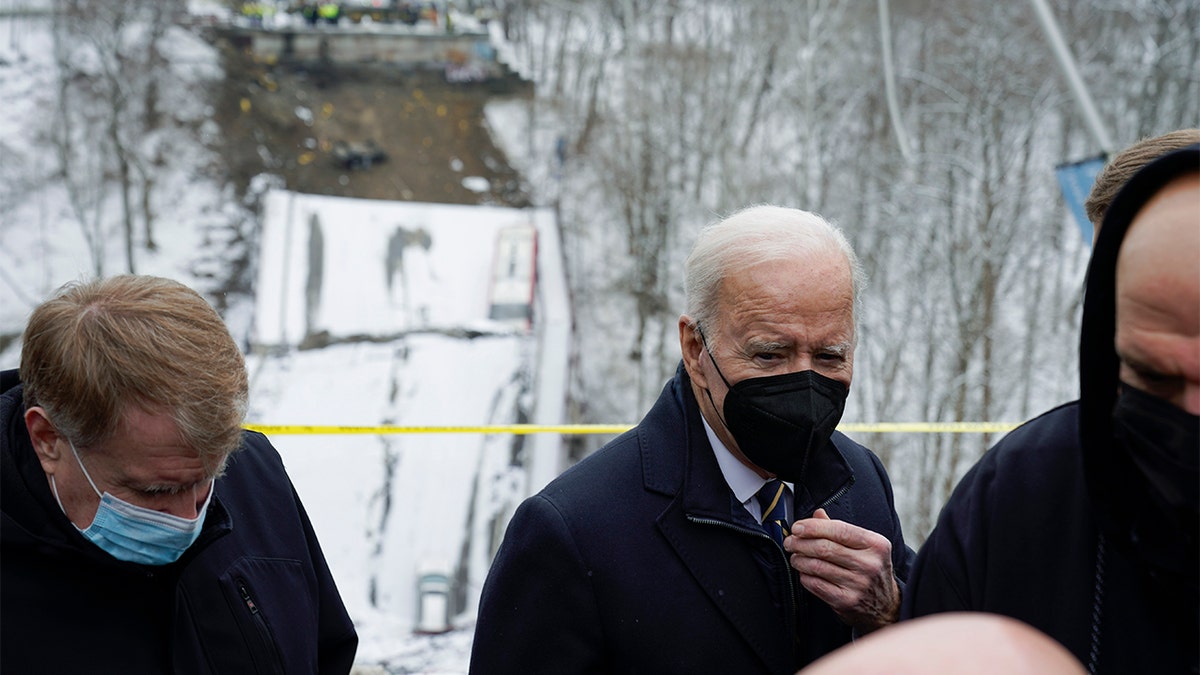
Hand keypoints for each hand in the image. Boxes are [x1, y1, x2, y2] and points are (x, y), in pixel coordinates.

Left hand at [783, 508, 899, 633]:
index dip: (813, 527)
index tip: (797, 527)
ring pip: (817, 566)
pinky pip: (816, 584)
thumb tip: (818, 514)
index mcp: (876, 544)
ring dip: (799, 559)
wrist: (887, 605)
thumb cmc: (871, 570)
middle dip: (800, 543)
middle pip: (824, 548)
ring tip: (795, 556)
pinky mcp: (846, 601)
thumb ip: (841, 529)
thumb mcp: (865, 546)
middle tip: (790, 542)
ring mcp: (858, 584)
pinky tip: (803, 572)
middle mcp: (869, 564)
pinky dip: (804, 576)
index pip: (839, 530)